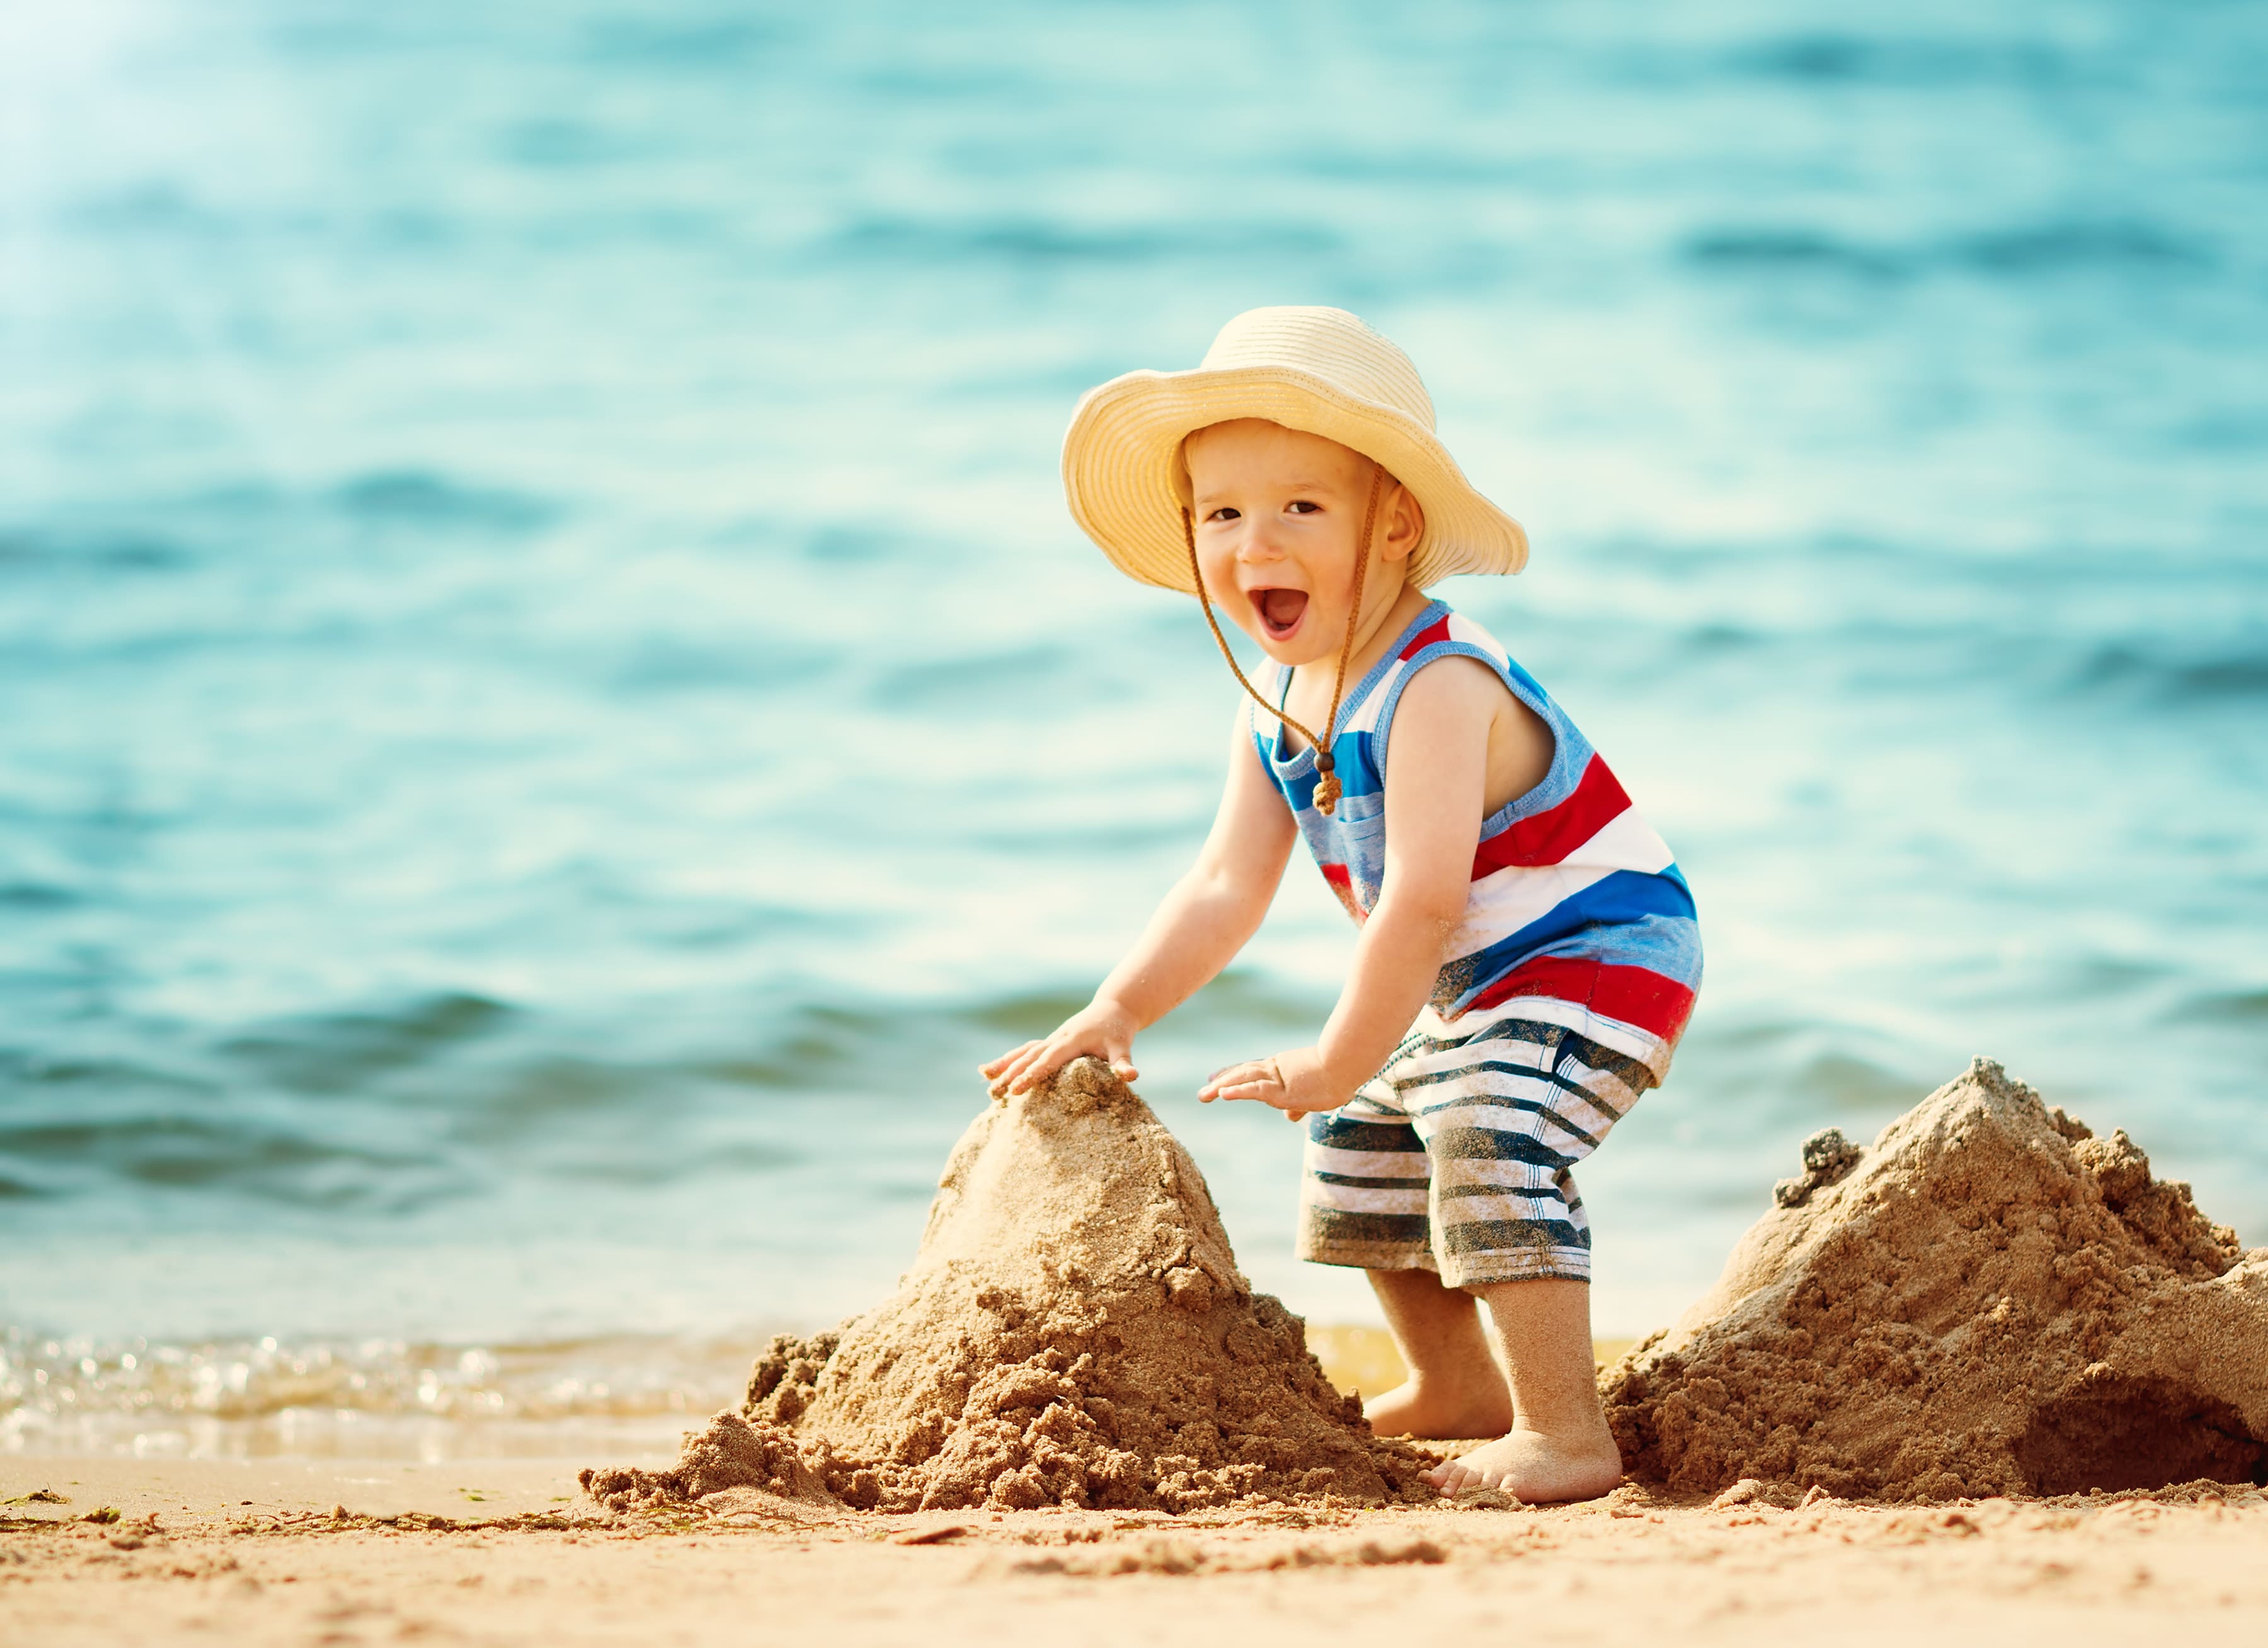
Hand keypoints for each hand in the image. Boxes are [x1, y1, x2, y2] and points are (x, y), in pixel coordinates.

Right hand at [981, 1000, 1139, 1098]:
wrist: (1112, 1009)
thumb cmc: (1117, 1031)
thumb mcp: (1123, 1046)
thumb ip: (1123, 1062)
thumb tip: (1130, 1076)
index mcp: (1072, 1040)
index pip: (1050, 1060)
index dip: (1033, 1074)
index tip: (1016, 1089)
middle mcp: (1056, 1038)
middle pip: (1029, 1056)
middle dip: (1011, 1073)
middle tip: (994, 1092)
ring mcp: (1050, 1040)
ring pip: (1023, 1051)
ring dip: (1004, 1065)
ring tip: (985, 1078)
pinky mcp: (1048, 1042)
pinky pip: (1025, 1051)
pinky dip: (1008, 1059)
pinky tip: (990, 1070)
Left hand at [1196, 1046, 1342, 1122]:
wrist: (1350, 1062)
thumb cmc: (1339, 1075)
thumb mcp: (1316, 1093)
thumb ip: (1299, 1105)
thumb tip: (1289, 1117)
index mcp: (1283, 1068)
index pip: (1253, 1071)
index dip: (1234, 1075)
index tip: (1217, 1079)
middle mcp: (1277, 1070)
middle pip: (1243, 1074)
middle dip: (1223, 1082)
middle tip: (1204, 1091)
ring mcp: (1279, 1078)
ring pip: (1244, 1079)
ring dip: (1222, 1087)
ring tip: (1204, 1095)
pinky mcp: (1284, 1089)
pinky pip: (1255, 1089)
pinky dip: (1237, 1091)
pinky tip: (1222, 1093)